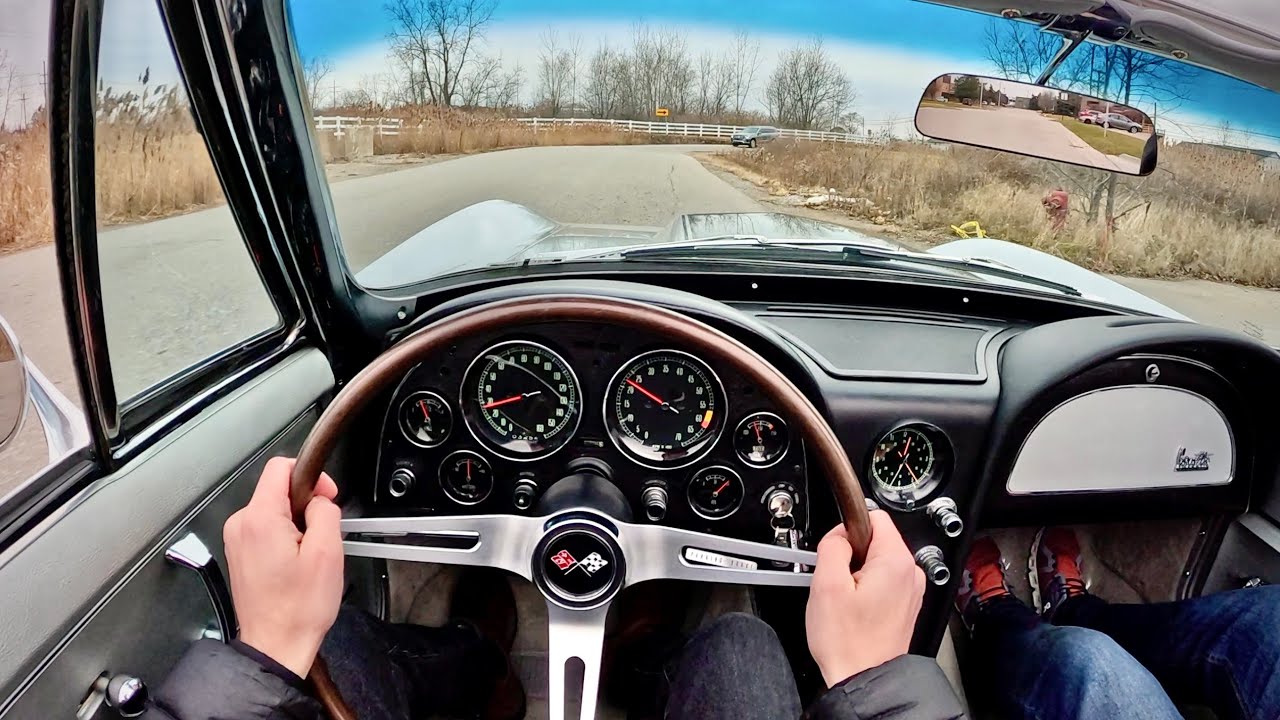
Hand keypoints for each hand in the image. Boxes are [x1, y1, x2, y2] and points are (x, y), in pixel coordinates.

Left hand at [223, 456, 343, 677]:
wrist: (276, 645)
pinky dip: (284, 538)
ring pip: (273, 510)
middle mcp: (241, 526)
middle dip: (305, 505)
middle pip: (278, 489)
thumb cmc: (298, 609)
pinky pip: (266, 529)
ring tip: (307, 556)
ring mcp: (237, 540)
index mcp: (260, 519)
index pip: (280, 467)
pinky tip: (294, 564)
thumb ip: (326, 512)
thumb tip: (320, 500)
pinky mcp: (240, 553)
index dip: (311, 477)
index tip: (326, 498)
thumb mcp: (328, 553)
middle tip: (321, 535)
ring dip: (295, 524)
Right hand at [805, 511, 924, 685]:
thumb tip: (839, 534)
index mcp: (895, 561)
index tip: (836, 553)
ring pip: (876, 561)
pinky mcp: (905, 604)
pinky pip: (882, 581)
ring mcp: (910, 590)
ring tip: (846, 600)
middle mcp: (910, 573)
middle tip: (838, 584)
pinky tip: (855, 609)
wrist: (863, 679)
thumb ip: (832, 546)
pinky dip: (866, 589)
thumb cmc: (848, 643)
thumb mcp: (826, 584)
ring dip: (857, 574)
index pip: (873, 516)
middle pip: (875, 539)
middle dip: (851, 555)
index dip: (847, 530)